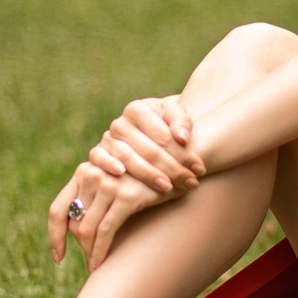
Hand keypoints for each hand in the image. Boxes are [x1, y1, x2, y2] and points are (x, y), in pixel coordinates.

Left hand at [48, 161, 180, 269]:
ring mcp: (108, 184)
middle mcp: (91, 174)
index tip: (58, 257)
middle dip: (81, 247)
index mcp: (83, 172)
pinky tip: (100, 264)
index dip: (55, 236)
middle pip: (74, 223)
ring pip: (86, 229)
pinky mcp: (125, 196)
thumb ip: (93, 199)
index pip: (58, 209)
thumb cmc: (144, 181)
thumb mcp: (114, 184)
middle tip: (91, 260)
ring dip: (90, 252)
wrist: (175, 167)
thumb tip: (75, 232)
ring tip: (95, 265)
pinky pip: (105, 231)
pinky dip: (100, 251)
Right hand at [86, 96, 204, 194]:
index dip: (183, 154)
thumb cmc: (167, 125)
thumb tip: (182, 138)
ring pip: (127, 158)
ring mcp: (107, 139)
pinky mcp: (97, 153)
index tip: (200, 169)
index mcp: (138, 109)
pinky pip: (98, 158)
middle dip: (172, 169)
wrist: (150, 131)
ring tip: (168, 187)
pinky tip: (121, 174)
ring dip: (149, 175)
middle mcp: (120, 123)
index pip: (162, 136)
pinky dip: (108, 165)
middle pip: (148, 150)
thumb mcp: (176, 116)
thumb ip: (182, 122)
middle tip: (190, 182)